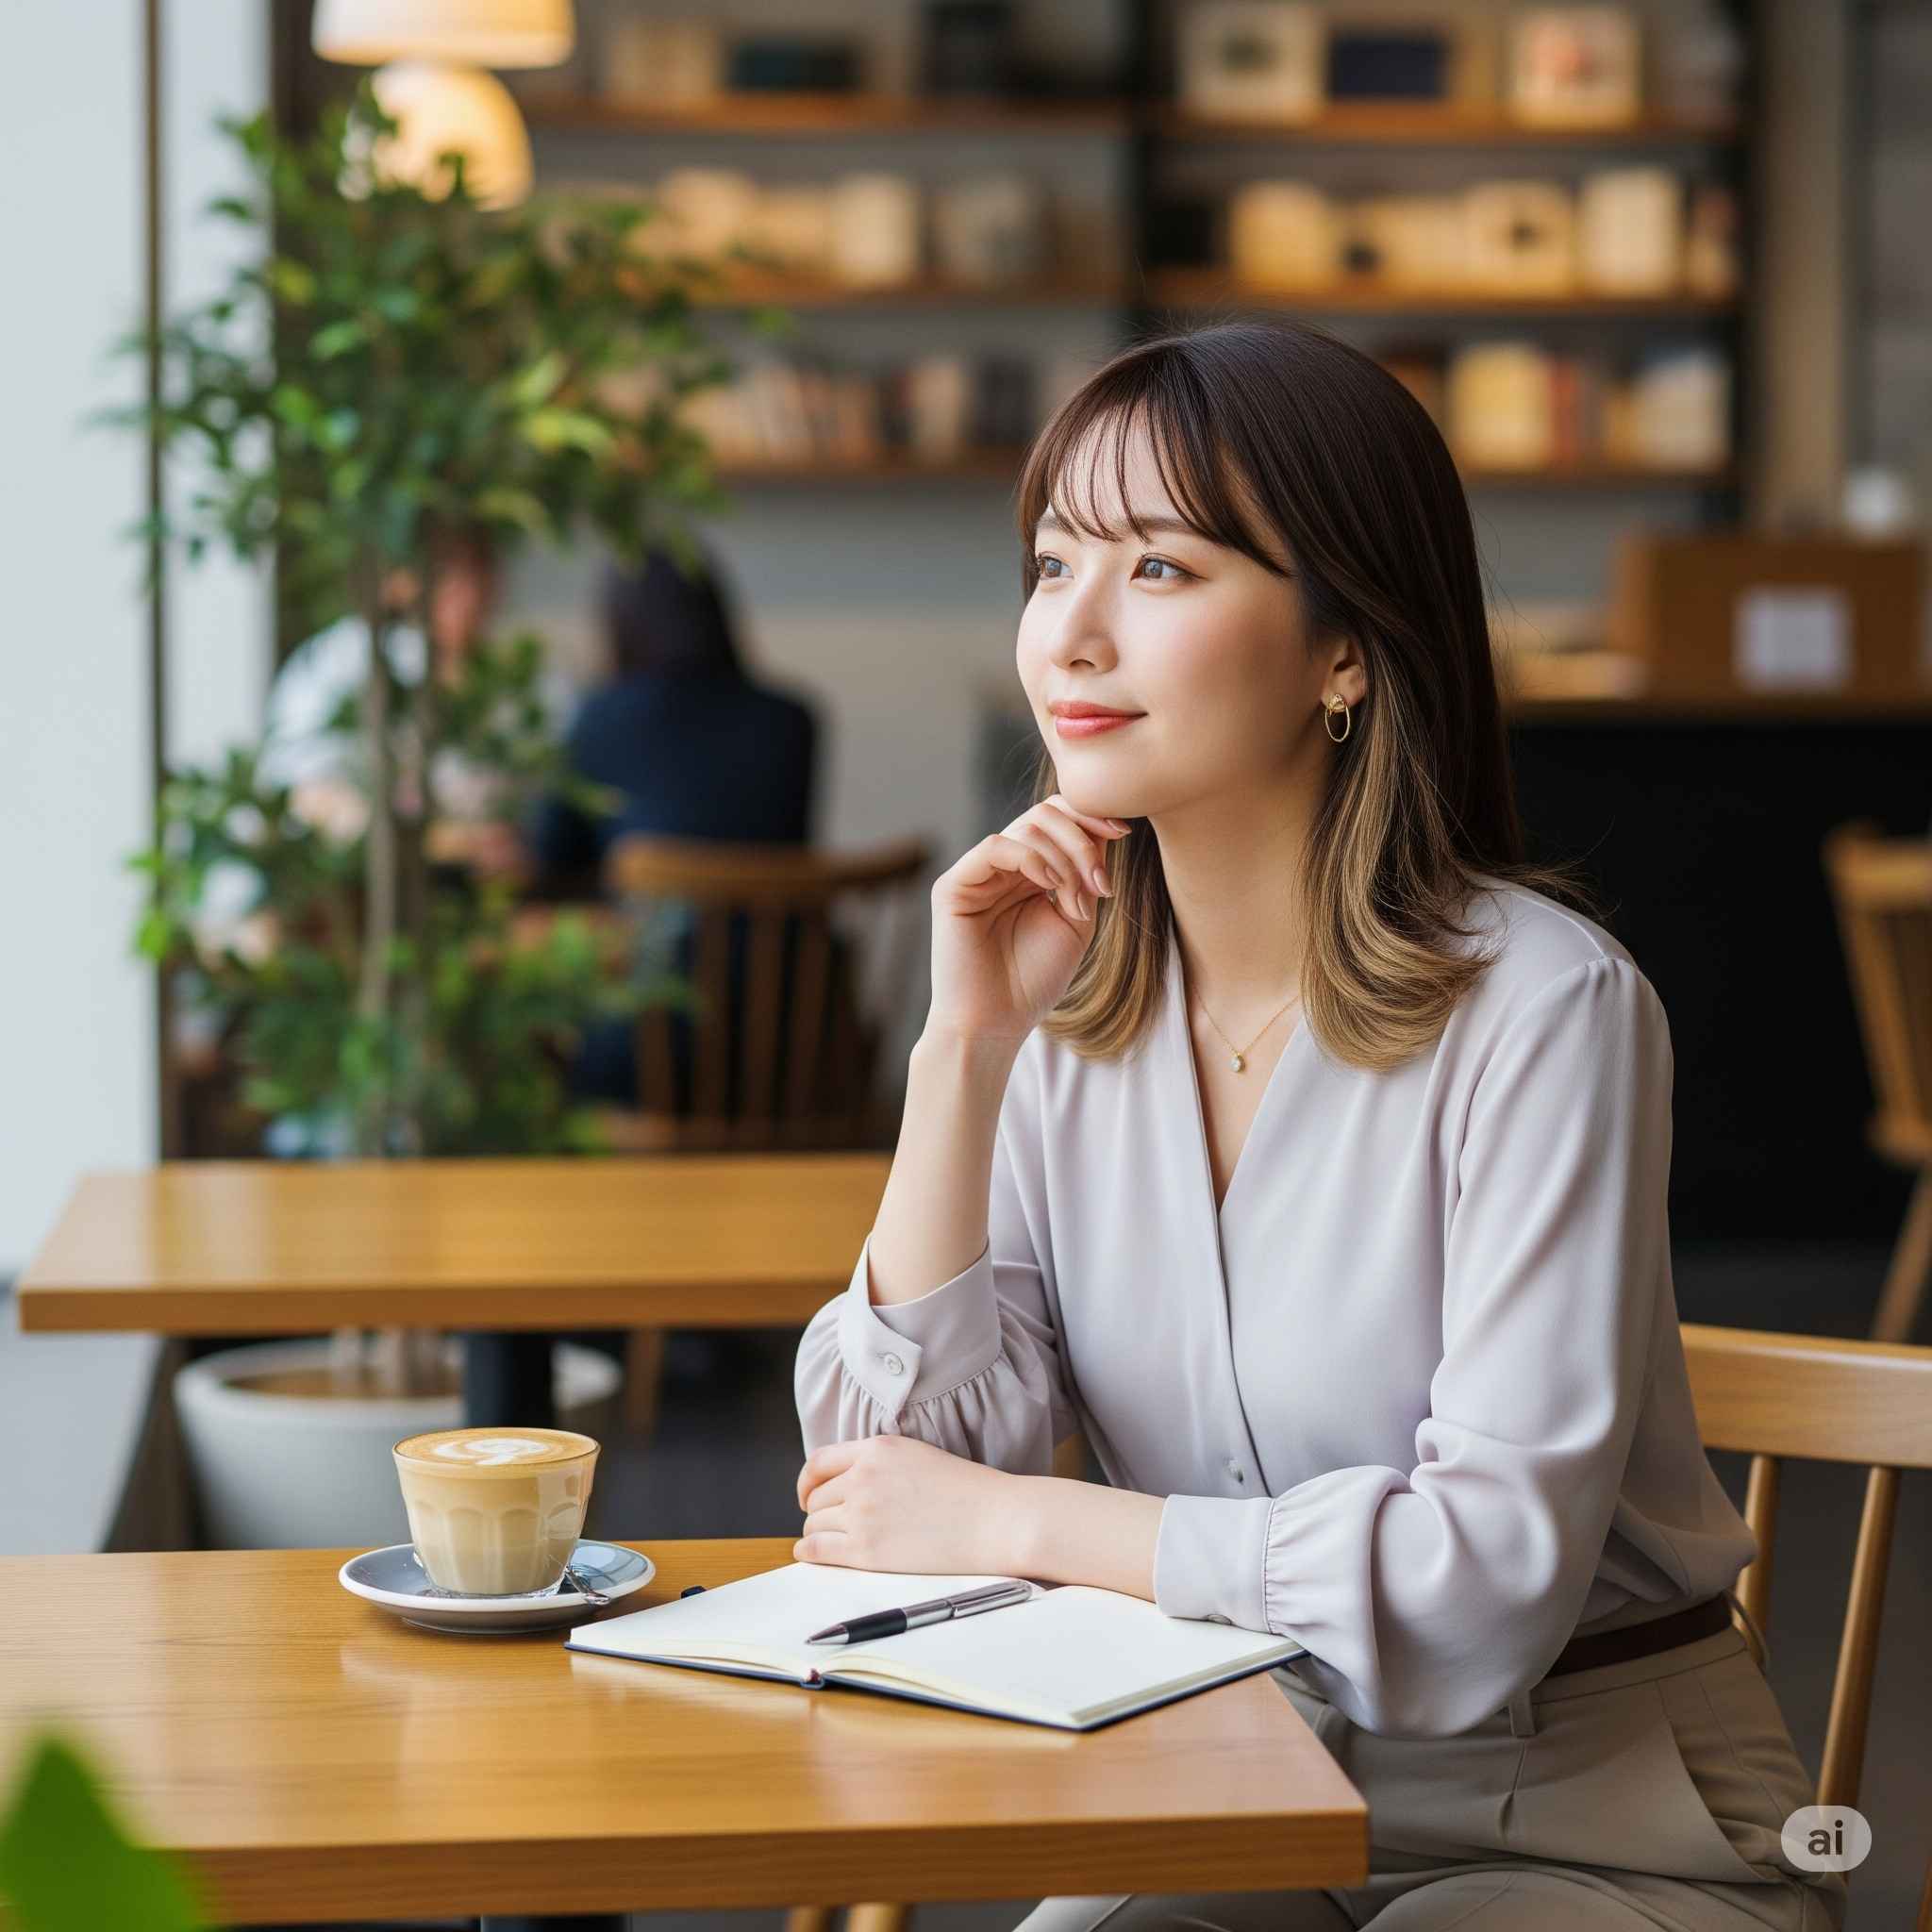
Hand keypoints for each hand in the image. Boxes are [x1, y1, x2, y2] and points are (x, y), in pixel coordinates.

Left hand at [795, 1435, 1018, 1575]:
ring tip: (832, 1543)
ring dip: (818, 1534)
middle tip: (829, 1525)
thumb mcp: (917, 1457)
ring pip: (814, 1524)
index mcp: (878, 1448)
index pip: (819, 1462)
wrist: (997, 1520)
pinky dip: (809, 1553)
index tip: (808, 1496)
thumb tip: (846, 1485)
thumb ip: (879, 1464)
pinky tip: (814, 1555)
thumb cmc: (968, 1493)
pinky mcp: (866, 1550)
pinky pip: (816, 1550)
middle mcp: (864, 1477)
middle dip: (818, 1512)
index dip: (807, 1482)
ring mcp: (863, 1514)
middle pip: (816, 1497)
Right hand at [926, 793, 1132, 1042]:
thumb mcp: (1075, 919)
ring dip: (1065, 859)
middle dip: (1082, 840)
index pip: (1057, 819)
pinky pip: (995, 847)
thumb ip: (1085, 875)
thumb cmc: (1033, 981)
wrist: (995, 1024)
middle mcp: (1001, 866)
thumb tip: (1105, 829)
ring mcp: (976, 873)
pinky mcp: (953, 886)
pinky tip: (1050, 886)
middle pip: (1045, 814)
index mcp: (1027, 871)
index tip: (1124, 832)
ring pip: (1026, 827)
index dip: (1091, 816)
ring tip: (1077, 900)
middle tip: (1101, 881)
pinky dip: (1031, 859)